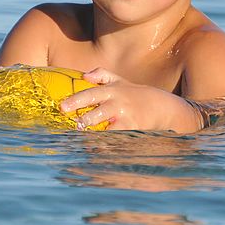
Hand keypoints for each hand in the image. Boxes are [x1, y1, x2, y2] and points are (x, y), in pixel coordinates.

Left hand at [59, 68, 202, 132]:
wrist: (162, 107)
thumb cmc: (137, 94)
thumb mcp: (121, 81)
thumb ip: (102, 75)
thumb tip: (84, 75)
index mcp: (113, 90)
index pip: (91, 93)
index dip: (76, 100)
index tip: (62, 107)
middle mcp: (118, 103)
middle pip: (97, 112)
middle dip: (84, 119)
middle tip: (73, 124)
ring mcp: (126, 117)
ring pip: (106, 128)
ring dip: (93, 134)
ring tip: (83, 138)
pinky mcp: (133, 129)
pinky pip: (116, 138)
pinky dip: (106, 144)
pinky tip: (97, 149)